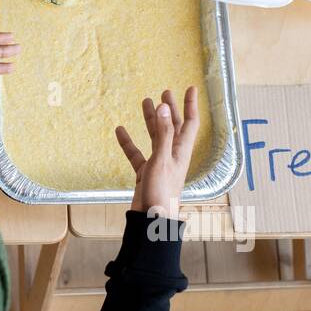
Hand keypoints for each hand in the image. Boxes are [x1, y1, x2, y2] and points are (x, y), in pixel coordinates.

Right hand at [117, 87, 199, 219]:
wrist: (151, 222)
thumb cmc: (161, 193)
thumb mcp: (161, 160)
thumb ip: (162, 133)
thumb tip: (163, 106)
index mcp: (181, 151)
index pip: (189, 123)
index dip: (190, 105)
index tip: (189, 88)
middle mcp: (172, 156)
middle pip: (173, 127)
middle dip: (170, 109)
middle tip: (165, 92)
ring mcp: (159, 165)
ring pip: (155, 137)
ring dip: (151, 120)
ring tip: (145, 103)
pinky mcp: (146, 174)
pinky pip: (136, 154)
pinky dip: (129, 142)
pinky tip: (120, 131)